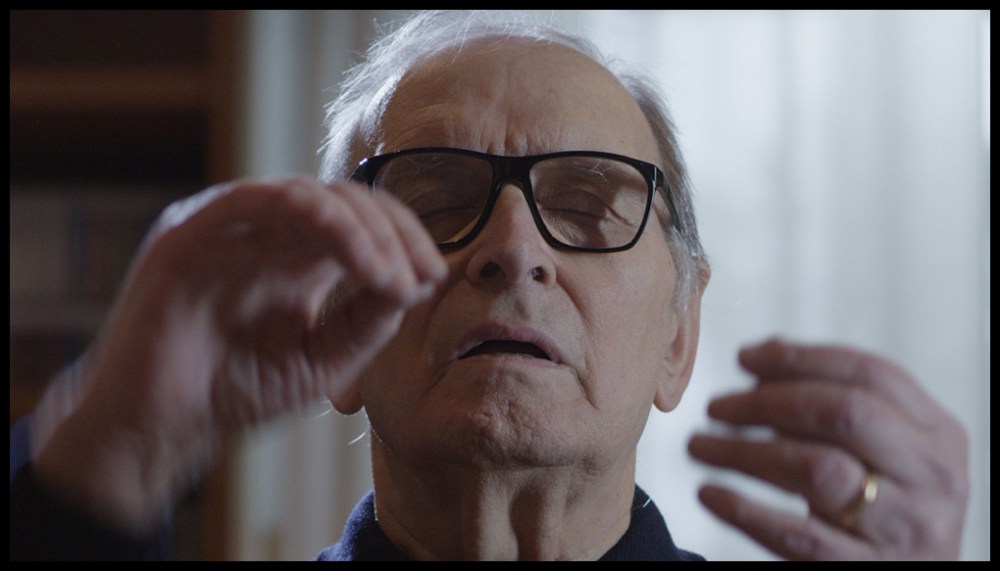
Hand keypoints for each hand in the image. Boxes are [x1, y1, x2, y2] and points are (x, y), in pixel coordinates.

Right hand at [33, 177, 445, 533]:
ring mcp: (228, 227)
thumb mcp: (322, 359)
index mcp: (298, 256)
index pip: (363, 221)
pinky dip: (316, 219)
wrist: (161, 424)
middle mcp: (266, 233)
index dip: (404, 239)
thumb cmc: (236, 390)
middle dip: (394, 234)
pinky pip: (257, 199)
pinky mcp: (191, 230)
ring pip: (311, 195)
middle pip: (346, 200)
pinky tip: (354, 257)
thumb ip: (366, 321)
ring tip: (390, 276)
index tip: (434, 277)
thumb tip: (414, 283)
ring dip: (363, 230)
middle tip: (421, 277)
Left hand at [688, 338, 968, 559]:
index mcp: (937, 433)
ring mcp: (905, 527)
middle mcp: (931, 476)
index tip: (745, 357)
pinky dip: (746, 510)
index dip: (799, 358)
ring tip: (699, 445)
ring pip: (817, 469)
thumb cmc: (889, 508)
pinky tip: (709, 494)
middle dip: (768, 401)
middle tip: (718, 406)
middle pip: (843, 414)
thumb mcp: (884, 450)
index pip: (869, 373)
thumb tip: (763, 355)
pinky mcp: (867, 569)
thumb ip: (833, 401)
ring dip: (745, 451)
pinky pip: (798, 535)